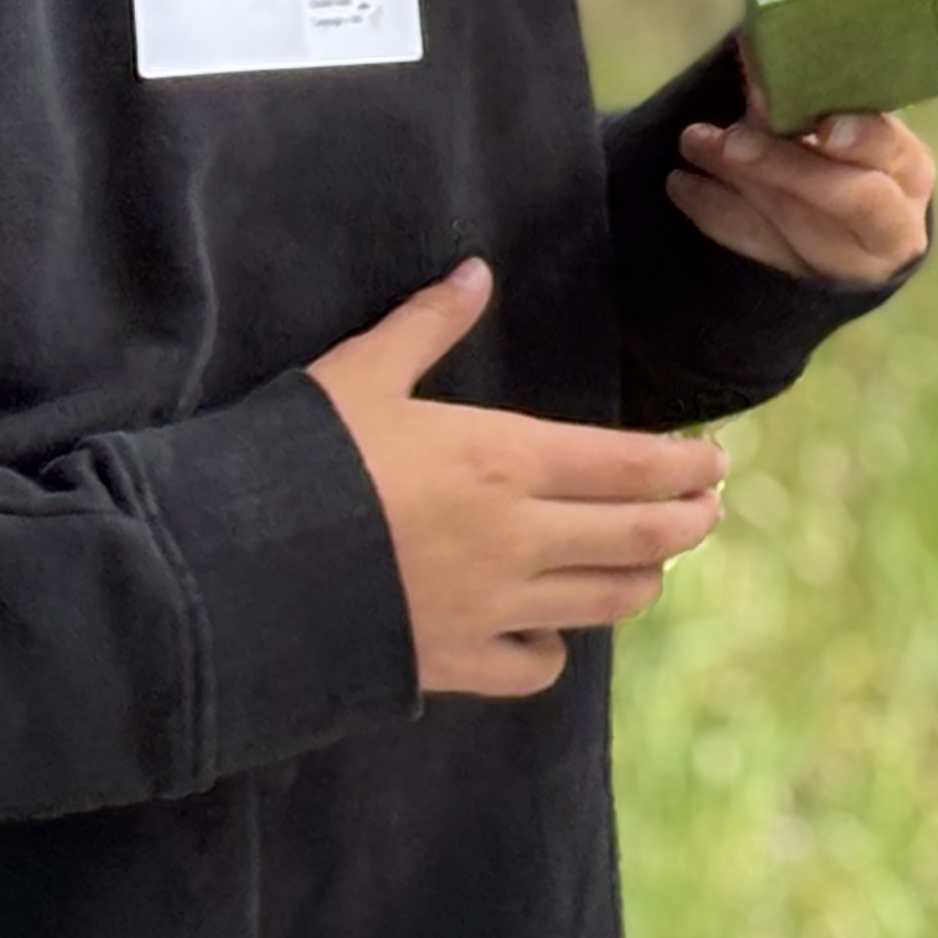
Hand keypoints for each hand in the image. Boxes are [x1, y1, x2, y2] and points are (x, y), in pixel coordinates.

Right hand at [305, 259, 726, 698]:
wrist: (220, 574)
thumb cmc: (291, 463)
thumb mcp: (359, 375)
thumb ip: (427, 325)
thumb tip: (474, 270)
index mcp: (505, 460)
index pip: (636, 465)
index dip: (689, 465)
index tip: (717, 461)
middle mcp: (516, 538)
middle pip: (642, 537)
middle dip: (688, 522)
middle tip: (709, 509)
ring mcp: (490, 606)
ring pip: (606, 603)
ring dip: (641, 580)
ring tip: (652, 562)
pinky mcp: (451, 664)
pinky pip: (535, 667)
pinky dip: (555, 650)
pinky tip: (553, 632)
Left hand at [668, 45, 936, 286]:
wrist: (858, 233)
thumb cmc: (855, 155)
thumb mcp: (848, 126)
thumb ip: (807, 98)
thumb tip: (755, 50)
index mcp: (909, 169)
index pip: (892, 153)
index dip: (862, 140)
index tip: (824, 127)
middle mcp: (891, 222)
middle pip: (847, 197)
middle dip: (785, 166)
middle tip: (729, 140)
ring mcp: (847, 260)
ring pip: (795, 223)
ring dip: (737, 179)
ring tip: (694, 142)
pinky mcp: (802, 281)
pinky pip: (754, 248)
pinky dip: (714, 213)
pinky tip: (681, 183)